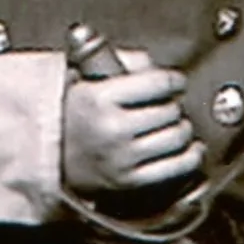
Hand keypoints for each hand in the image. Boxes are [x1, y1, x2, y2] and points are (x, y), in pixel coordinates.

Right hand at [62, 49, 205, 202]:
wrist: (52, 156)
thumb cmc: (76, 114)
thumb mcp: (90, 78)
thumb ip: (127, 62)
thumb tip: (160, 68)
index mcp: (99, 97)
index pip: (159, 82)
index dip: (174, 80)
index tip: (175, 83)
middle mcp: (112, 128)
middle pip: (171, 110)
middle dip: (174, 105)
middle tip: (167, 106)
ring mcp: (122, 157)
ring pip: (178, 137)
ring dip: (182, 129)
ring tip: (173, 126)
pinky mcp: (130, 181)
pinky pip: (179, 166)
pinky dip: (191, 156)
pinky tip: (189, 148)